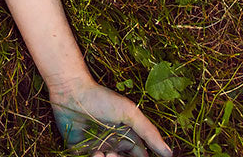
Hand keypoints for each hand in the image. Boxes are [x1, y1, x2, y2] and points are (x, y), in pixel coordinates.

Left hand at [49, 79, 171, 156]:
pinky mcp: (80, 150)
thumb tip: (169, 153)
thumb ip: (149, 133)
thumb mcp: (129, 113)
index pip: (140, 156)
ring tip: (105, 154)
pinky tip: (95, 153)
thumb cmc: (102, 98)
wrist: (72, 92)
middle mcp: (114, 145)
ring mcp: (97, 148)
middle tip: (115, 155)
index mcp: (127, 138)